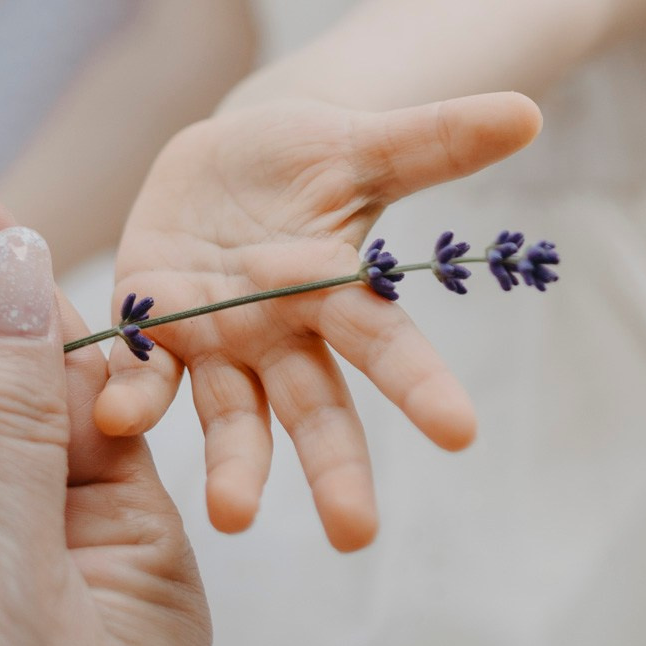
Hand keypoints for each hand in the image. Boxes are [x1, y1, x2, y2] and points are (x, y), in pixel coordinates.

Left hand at [95, 93, 541, 546]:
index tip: (461, 432)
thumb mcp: (360, 143)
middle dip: (333, 467)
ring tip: (233, 516)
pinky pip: (140, 368)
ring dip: (233, 464)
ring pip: (229, 412)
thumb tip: (527, 113)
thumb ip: (432, 139)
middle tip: (353, 532)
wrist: (221, 162)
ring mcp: (215, 340)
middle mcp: (280, 335)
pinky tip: (118, 418)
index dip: (421, 383)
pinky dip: (132, 392)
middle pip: (314, 406)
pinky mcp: (152, 328)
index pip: (386, 343)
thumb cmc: (303, 160)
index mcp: (336, 294)